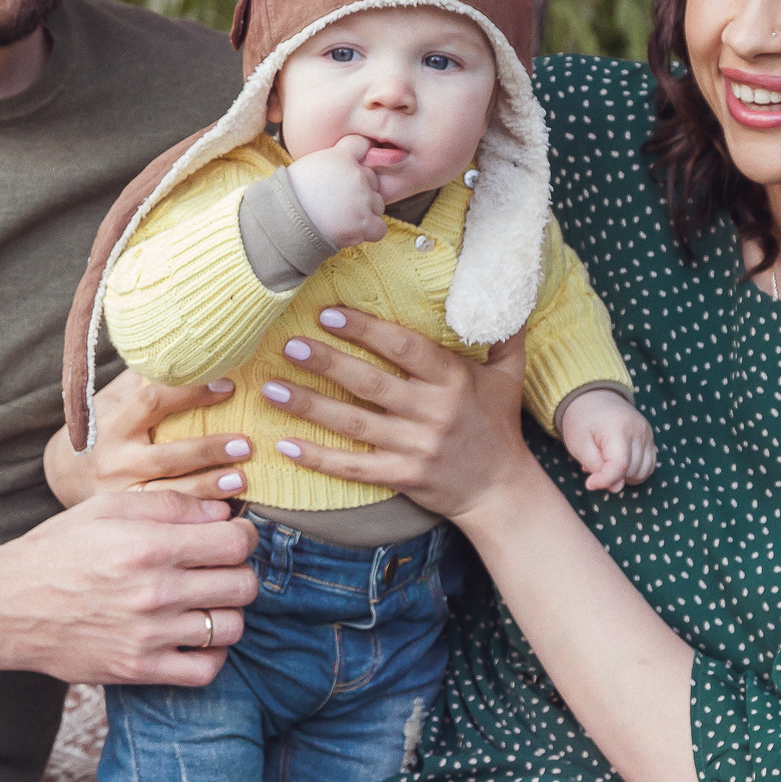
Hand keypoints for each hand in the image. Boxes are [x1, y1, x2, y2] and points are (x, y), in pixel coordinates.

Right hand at [0, 490, 258, 686]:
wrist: (8, 606)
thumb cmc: (57, 550)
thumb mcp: (106, 508)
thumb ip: (169, 504)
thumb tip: (223, 512)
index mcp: (149, 545)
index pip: (235, 542)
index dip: (243, 535)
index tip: (231, 536)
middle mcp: (155, 592)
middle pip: (243, 585)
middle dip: (238, 572)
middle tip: (218, 569)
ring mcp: (149, 635)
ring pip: (231, 627)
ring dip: (226, 613)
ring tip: (204, 602)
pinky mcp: (140, 669)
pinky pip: (206, 669)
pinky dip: (211, 654)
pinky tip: (194, 636)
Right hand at [46, 369, 253, 503]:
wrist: (62, 472)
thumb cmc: (101, 427)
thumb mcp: (113, 399)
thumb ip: (143, 380)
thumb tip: (188, 349)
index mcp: (114, 421)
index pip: (152, 401)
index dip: (190, 392)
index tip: (228, 386)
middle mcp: (116, 458)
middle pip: (166, 456)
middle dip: (207, 450)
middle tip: (246, 444)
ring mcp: (122, 491)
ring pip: (169, 493)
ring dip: (208, 487)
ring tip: (242, 480)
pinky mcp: (130, 516)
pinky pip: (166, 516)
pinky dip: (196, 514)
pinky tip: (223, 511)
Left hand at [255, 306, 544, 528]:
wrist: (501, 491)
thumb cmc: (499, 426)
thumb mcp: (509, 376)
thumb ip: (503, 333)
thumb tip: (505, 290)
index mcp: (453, 380)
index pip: (404, 348)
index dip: (366, 330)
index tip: (329, 314)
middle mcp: (433, 412)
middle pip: (370, 383)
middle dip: (326, 362)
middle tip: (289, 345)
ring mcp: (415, 448)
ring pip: (353, 424)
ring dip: (309, 405)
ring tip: (271, 388)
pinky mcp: (402, 477)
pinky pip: (353, 467)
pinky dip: (318, 458)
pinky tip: (285, 444)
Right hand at [285, 134, 387, 249]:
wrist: (284, 219)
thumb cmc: (291, 194)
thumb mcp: (310, 165)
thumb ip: (333, 161)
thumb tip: (345, 167)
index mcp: (342, 156)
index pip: (364, 145)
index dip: (360, 158)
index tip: (352, 170)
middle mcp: (356, 175)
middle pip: (373, 180)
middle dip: (361, 190)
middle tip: (340, 202)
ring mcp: (363, 199)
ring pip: (378, 204)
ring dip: (366, 212)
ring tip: (342, 218)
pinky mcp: (364, 223)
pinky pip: (380, 228)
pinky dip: (370, 231)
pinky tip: (353, 231)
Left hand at [558, 389, 656, 492]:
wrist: (592, 397)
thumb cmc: (582, 421)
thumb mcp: (579, 444)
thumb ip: (596, 467)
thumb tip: (616, 488)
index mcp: (619, 429)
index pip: (620, 466)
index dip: (605, 480)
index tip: (589, 483)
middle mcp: (639, 430)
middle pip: (632, 471)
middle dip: (612, 477)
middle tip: (594, 466)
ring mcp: (647, 434)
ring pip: (643, 472)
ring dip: (624, 476)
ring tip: (605, 463)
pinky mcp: (650, 438)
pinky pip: (649, 465)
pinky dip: (633, 471)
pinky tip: (617, 462)